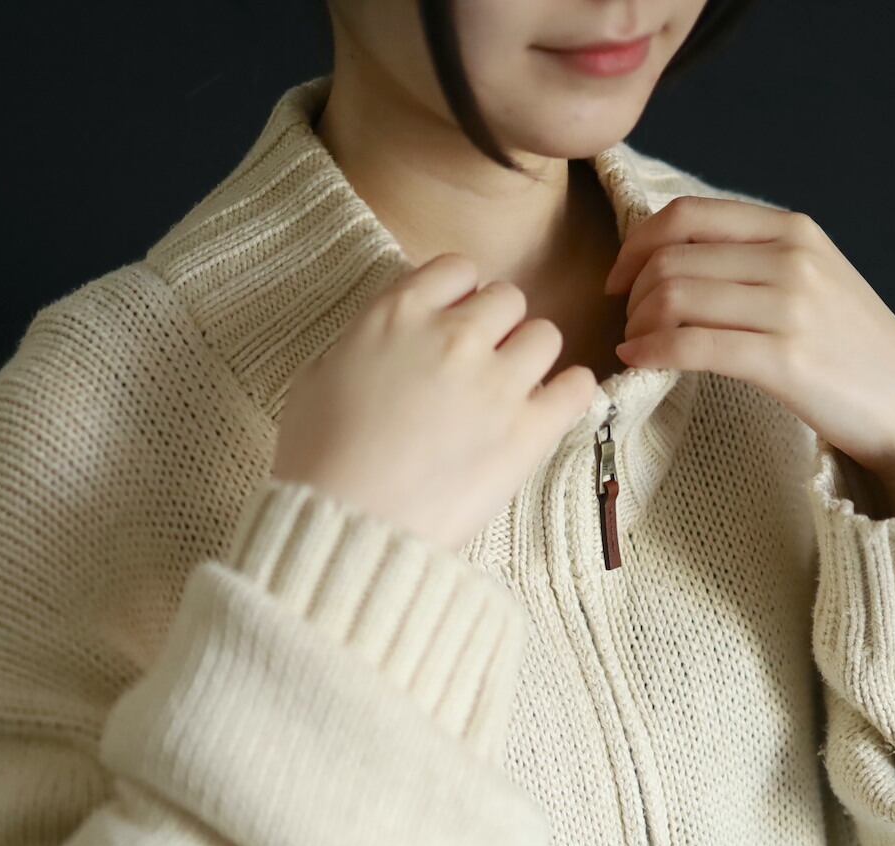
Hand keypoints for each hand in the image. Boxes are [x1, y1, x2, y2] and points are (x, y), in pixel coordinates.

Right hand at [273, 253, 597, 550]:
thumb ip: (366, 341)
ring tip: (510, 394)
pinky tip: (550, 410)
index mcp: (399, 314)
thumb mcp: (319, 376)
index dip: (458, 297)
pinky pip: (578, 388)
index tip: (451, 327)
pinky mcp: (527, 433)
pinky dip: (570, 394)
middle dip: (496, 329)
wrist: (347, 526)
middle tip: (479, 368)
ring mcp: (496, 383)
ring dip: (531, 360)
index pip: (457, 270)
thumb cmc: (317, 461)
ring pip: (546, 336)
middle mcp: (455, 336)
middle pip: (507, 299)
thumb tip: (391, 340)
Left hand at [603, 196, 894, 513]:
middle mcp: (790, 257)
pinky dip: (652, 352)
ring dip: (637, 326)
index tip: (619, 281)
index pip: (688, 215)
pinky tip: (637, 363)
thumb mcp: (809, 278)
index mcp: (791, 229)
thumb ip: (751, 260)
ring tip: (635, 348)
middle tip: (628, 327)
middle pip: (672, 258)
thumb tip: (671, 261)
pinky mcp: (785, 359)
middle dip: (632, 295)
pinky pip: (695, 345)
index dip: (637, 245)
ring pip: (675, 297)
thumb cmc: (848, 348)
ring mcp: (790, 306)